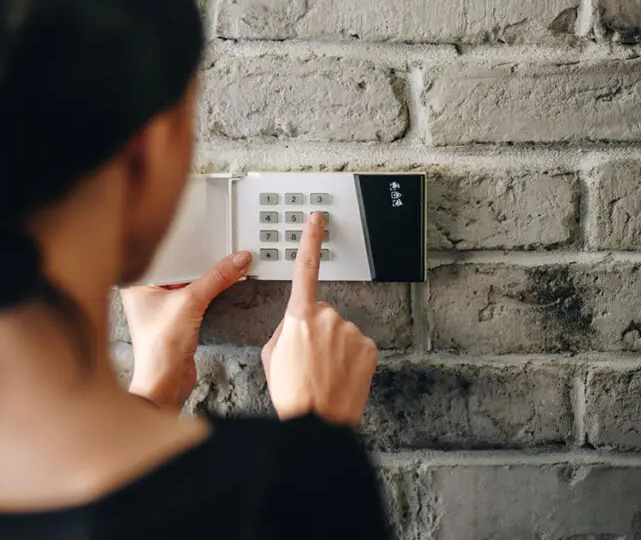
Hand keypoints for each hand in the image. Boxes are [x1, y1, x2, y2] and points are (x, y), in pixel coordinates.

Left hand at [121, 251, 251, 408]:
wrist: (166, 383)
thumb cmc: (159, 349)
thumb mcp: (190, 303)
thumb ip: (216, 279)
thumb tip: (236, 261)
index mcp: (138, 283)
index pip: (164, 254)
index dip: (186, 244)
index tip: (207, 238)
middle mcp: (147, 293)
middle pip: (179, 266)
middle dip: (200, 260)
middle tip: (219, 249)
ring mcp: (162, 306)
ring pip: (188, 281)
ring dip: (206, 277)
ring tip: (225, 265)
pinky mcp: (177, 318)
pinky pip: (195, 296)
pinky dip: (209, 290)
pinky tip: (221, 284)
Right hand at [261, 212, 376, 426]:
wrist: (316, 421)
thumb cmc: (291, 392)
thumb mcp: (271, 355)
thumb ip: (284, 329)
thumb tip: (296, 325)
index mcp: (298, 316)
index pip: (305, 269)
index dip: (311, 240)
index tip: (317, 220)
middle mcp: (327, 318)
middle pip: (321, 313)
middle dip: (315, 330)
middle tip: (307, 359)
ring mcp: (351, 332)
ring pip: (340, 331)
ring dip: (332, 347)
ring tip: (322, 372)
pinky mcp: (368, 348)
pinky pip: (356, 346)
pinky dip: (350, 358)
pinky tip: (339, 375)